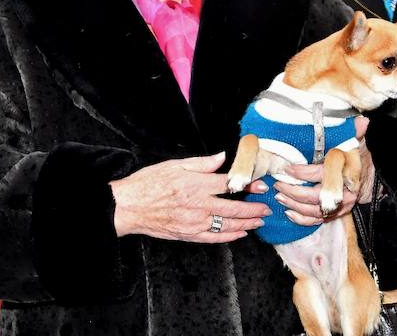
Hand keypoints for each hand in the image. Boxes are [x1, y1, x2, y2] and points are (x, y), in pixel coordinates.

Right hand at [109, 151, 271, 242]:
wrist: (129, 207)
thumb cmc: (148, 183)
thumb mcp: (174, 165)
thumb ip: (202, 163)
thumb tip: (222, 157)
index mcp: (196, 185)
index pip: (229, 185)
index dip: (248, 185)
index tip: (262, 185)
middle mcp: (198, 205)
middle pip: (234, 208)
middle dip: (254, 209)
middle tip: (267, 207)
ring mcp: (194, 223)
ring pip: (227, 225)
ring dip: (247, 223)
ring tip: (260, 221)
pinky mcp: (188, 235)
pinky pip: (214, 238)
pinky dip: (230, 237)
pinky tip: (241, 234)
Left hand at [274, 116, 373, 225]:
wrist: (368, 176)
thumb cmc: (357, 157)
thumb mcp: (355, 142)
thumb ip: (355, 131)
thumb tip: (362, 120)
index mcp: (347, 172)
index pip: (322, 173)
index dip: (303, 172)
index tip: (288, 168)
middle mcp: (345, 192)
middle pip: (316, 196)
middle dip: (294, 191)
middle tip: (278, 183)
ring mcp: (341, 205)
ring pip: (315, 211)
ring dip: (294, 205)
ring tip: (280, 195)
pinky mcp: (336, 214)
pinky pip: (317, 221)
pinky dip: (302, 219)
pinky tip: (289, 212)